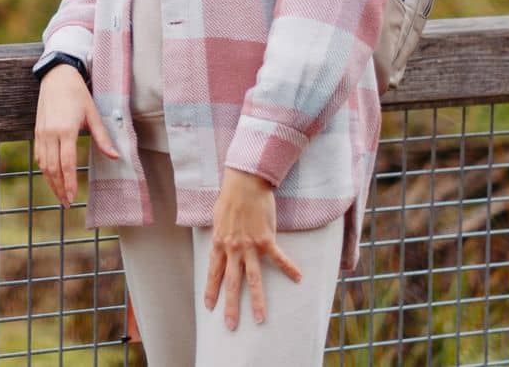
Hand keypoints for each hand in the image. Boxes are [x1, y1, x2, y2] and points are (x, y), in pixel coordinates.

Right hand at [33, 64, 119, 205]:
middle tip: (66, 203)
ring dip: (50, 182)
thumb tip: (116, 157)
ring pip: (43, 164)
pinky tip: (51, 177)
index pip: (67, 163)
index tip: (72, 197)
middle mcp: (51, 134)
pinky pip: (38, 155)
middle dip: (59, 188)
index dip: (69, 182)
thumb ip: (102, 138)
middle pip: (52, 168)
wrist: (57, 76)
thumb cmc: (78, 94)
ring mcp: (41, 133)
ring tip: (59, 195)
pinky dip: (44, 169)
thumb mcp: (93, 114)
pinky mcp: (37, 131)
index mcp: (66, 130)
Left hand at [203, 168, 301, 329]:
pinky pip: (278, 258)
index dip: (212, 290)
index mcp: (219, 243)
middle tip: (230, 326)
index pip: (214, 273)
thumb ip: (220, 234)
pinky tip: (298, 278)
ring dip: (257, 300)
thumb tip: (219, 241)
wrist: (244, 182)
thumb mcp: (218, 218)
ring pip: (253, 279)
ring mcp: (249, 245)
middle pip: (232, 283)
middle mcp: (233, 248)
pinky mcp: (266, 239)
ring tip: (260, 318)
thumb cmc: (230, 197)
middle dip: (230, 306)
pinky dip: (289, 268)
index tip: (210, 307)